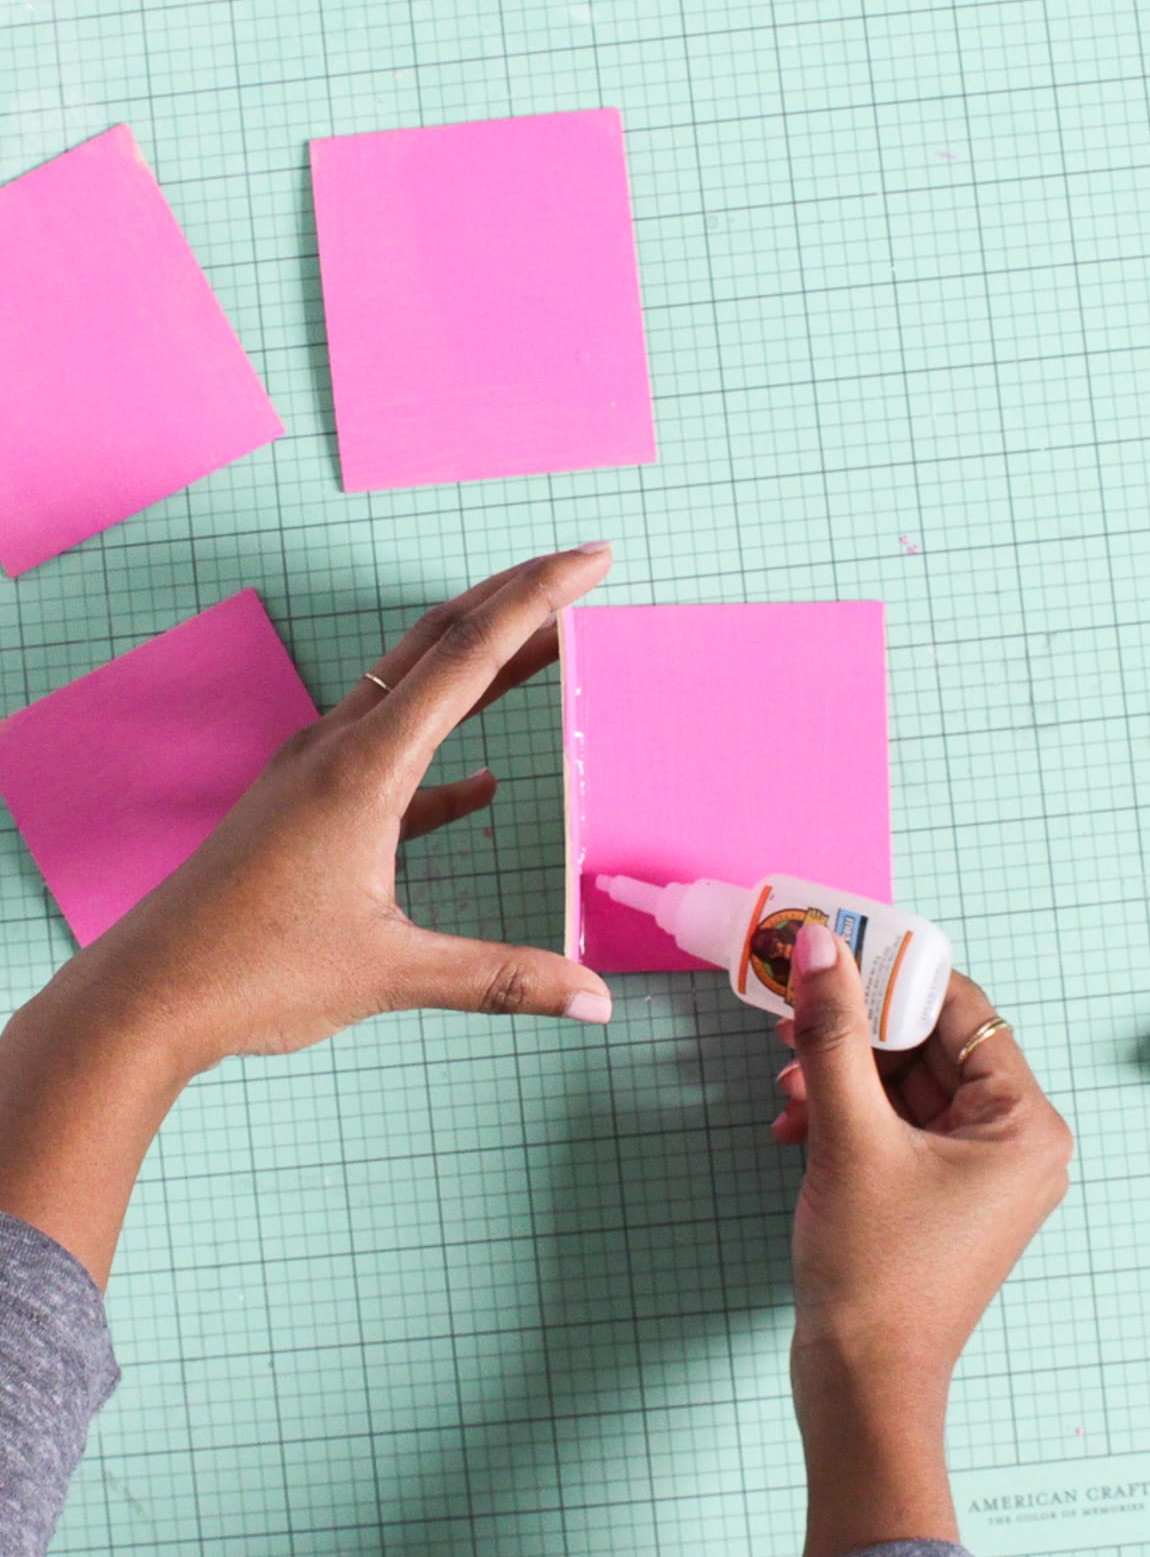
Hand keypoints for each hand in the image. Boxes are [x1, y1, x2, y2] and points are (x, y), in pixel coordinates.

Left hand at [50, 544, 615, 1073]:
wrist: (147, 994)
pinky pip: (388, 763)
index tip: (591, 557)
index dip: (537, 598)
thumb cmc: (253, 973)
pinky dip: (442, 757)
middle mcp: (337, 750)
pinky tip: (479, 783)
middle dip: (514, 602)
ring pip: (412, 694)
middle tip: (581, 572)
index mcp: (365, 769)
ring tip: (547, 651)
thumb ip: (503, 979)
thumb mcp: (391, 974)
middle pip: (438, 645)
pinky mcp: (302, 811)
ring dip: (482, 668)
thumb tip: (595, 998)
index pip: (469, 654)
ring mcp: (314, 776)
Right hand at [773, 921, 1071, 1556]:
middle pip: (928, 1047)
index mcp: (1023, 1125)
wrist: (860, 1383)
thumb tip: (819, 947)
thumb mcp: (848, 1135)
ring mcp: (976, 1174)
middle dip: (852, 1035)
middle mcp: (1014, 1144)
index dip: (891, 976)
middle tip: (790, 1020)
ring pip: (902, 1086)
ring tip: (783, 1090)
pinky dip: (843, 1118)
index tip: (831, 951)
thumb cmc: (874, 1270)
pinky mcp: (937, 1196)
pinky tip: (793, 1127)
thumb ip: (832, 1033)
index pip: (961, 1011)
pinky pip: (893, 1127)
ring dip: (838, 1078)